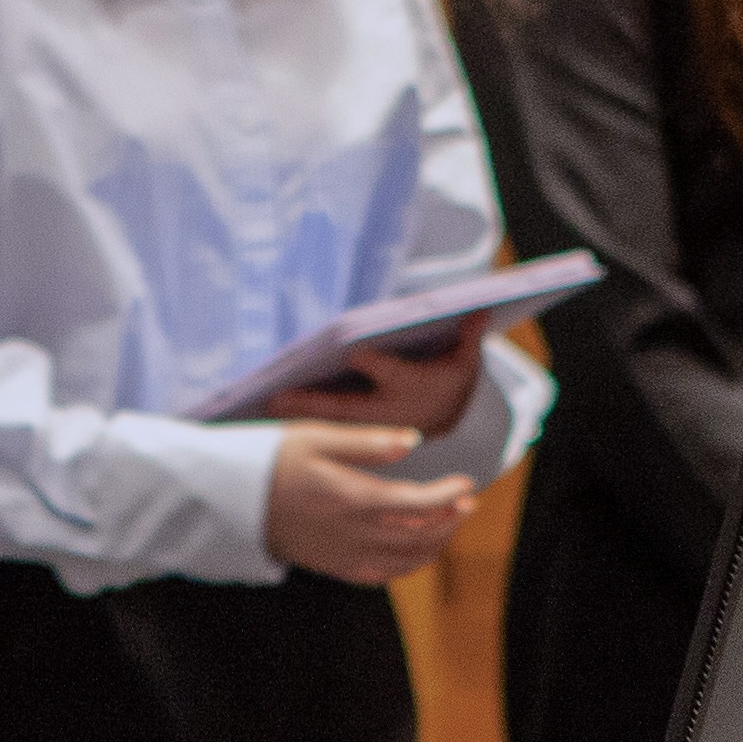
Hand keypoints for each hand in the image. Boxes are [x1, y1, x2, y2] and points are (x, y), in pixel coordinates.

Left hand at [260, 325, 485, 439]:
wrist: (448, 418)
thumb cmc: (449, 377)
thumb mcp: (464, 359)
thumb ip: (468, 336)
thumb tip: (480, 308)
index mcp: (409, 387)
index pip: (391, 372)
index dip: (376, 363)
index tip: (356, 352)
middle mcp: (385, 411)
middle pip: (345, 407)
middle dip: (312, 402)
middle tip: (278, 397)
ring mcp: (368, 426)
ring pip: (328, 423)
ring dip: (297, 417)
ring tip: (262, 409)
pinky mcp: (357, 433)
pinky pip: (325, 429)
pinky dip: (300, 425)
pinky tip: (269, 419)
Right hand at [262, 423, 478, 587]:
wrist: (230, 499)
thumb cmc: (273, 459)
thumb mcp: (317, 437)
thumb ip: (368, 442)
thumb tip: (413, 441)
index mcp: (354, 498)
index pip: (418, 503)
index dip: (449, 495)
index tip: (467, 482)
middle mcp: (354, 533)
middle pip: (419, 536)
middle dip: (450, 520)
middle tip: (467, 503)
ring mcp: (344, 554)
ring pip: (405, 560)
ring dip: (434, 544)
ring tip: (448, 524)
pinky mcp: (333, 566)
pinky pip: (380, 575)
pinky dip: (406, 566)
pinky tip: (412, 551)